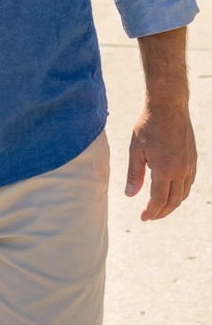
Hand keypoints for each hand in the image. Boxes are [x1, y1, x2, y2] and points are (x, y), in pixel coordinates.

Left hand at [126, 102, 196, 220]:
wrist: (169, 106)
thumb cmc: (148, 125)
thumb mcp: (135, 149)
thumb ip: (134, 174)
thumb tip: (131, 195)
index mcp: (164, 169)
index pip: (158, 200)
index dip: (151, 212)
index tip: (143, 218)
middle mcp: (180, 170)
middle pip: (173, 201)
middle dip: (161, 212)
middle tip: (150, 216)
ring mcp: (189, 165)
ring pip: (183, 194)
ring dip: (172, 204)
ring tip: (159, 207)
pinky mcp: (193, 159)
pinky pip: (189, 183)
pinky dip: (181, 192)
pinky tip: (172, 191)